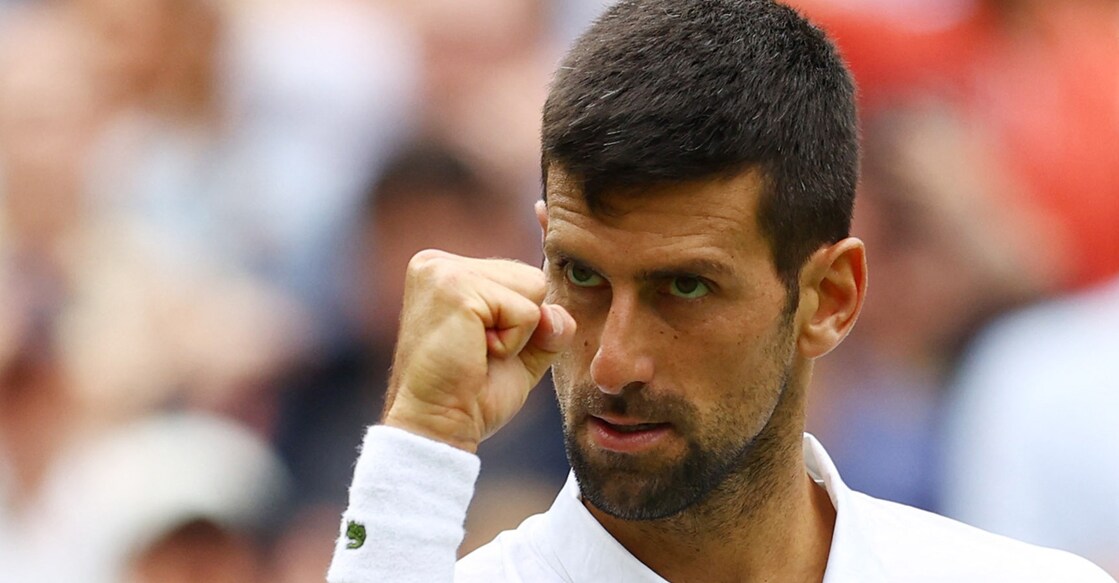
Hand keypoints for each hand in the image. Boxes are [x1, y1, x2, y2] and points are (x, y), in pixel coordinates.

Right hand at [381, 249, 575, 451]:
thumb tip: (557, 313)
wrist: (437, 427)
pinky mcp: (456, 288)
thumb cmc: (470, 395)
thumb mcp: (520, 351)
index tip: (476, 348)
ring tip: (476, 350)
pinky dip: (513, 343)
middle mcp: (437, 262)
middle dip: (519, 324)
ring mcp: (443, 271)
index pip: (519, 278)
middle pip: (531, 277)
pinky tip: (476, 353)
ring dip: (517, 333)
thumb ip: (547, 324)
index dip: (516, 323)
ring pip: (534, 288)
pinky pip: (527, 312)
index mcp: (444, 270)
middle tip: (477, 352)